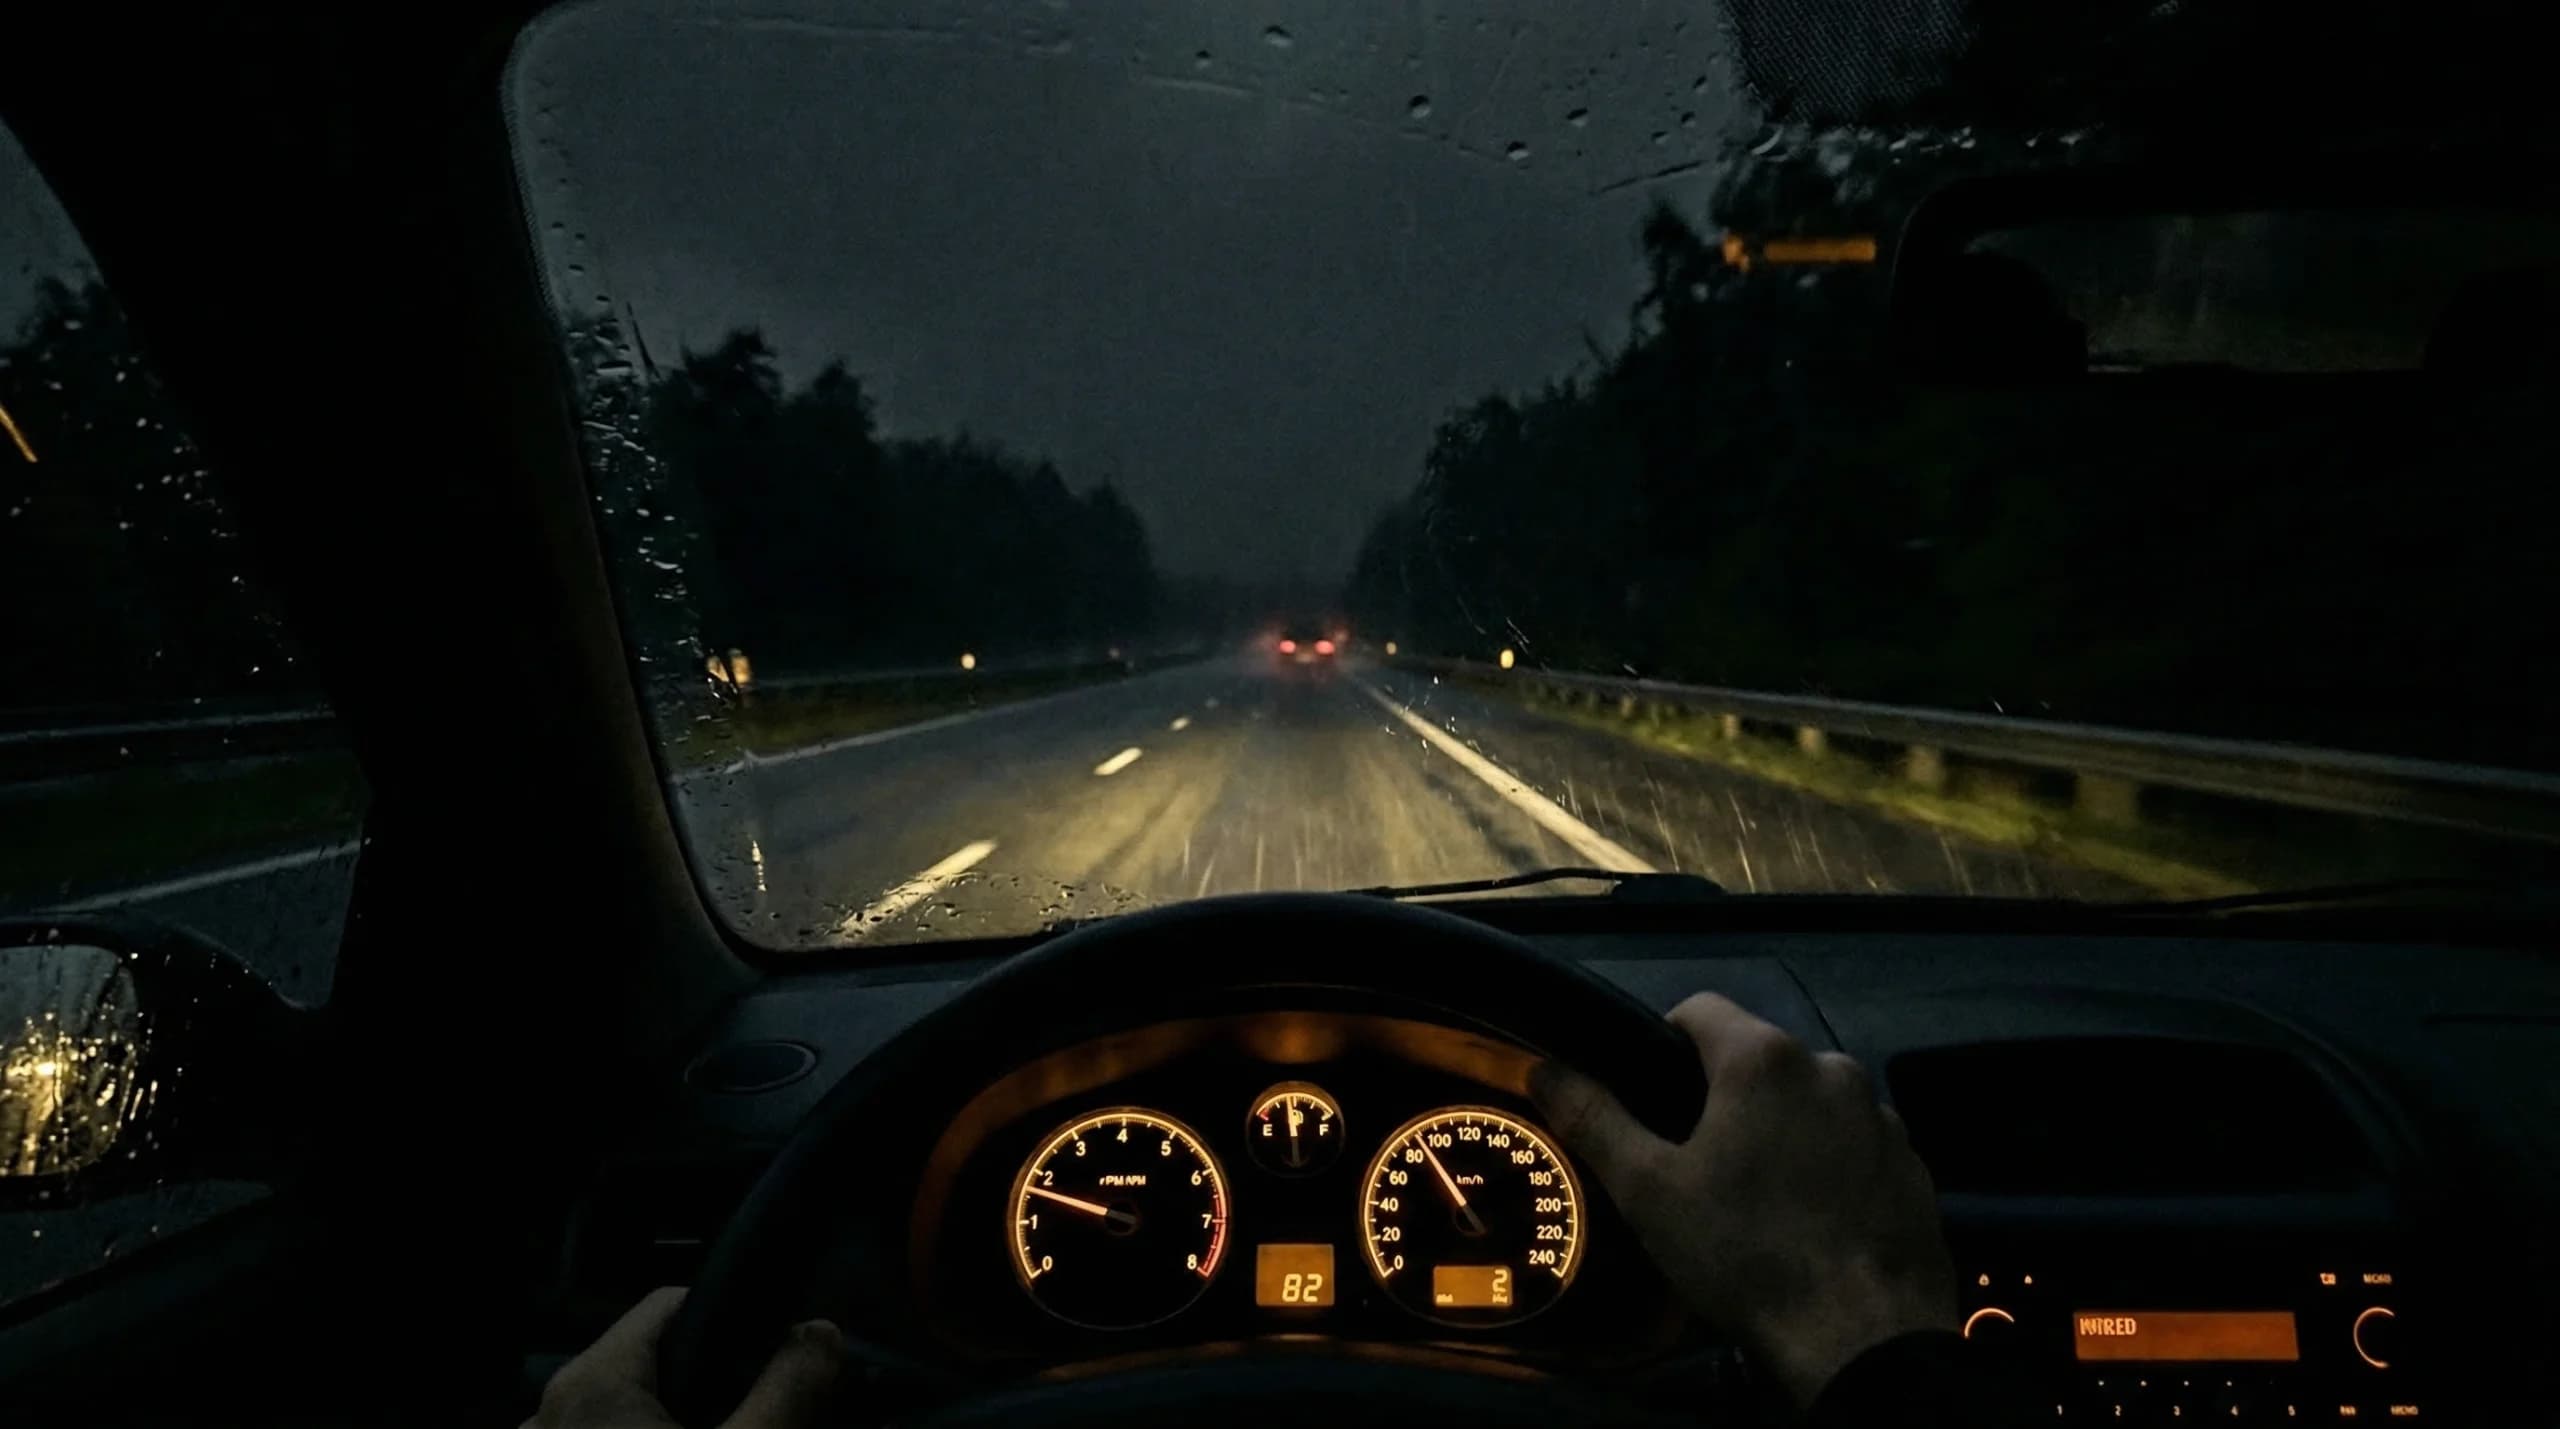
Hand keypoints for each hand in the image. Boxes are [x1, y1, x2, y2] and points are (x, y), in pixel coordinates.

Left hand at [526, 1286, 845, 1428]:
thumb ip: (788, 1390)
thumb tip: (822, 1334)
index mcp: (592, 1383)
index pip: (671, 1305)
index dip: (735, 1321)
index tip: (778, 1358)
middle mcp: (550, 1413)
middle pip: (651, 1365)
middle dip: (711, 1388)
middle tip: (758, 1418)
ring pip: (627, 1414)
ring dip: (681, 1423)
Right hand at [1533, 993, 1954, 1407]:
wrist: (1863, 1340)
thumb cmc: (1744, 1254)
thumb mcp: (1650, 1191)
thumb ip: (1595, 1119)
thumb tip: (1544, 1069)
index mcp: (1764, 1059)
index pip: (1700, 1009)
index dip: (1663, 1044)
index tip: (1651, 1101)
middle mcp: (1833, 1067)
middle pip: (1758, 1059)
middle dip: (1723, 1097)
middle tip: (1695, 1165)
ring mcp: (1882, 1117)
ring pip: (1809, 1103)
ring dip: (1780, 1130)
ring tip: (1756, 1201)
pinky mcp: (1913, 1166)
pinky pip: (1853, 1145)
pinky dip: (1828, 1166)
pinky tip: (1811, 1223)